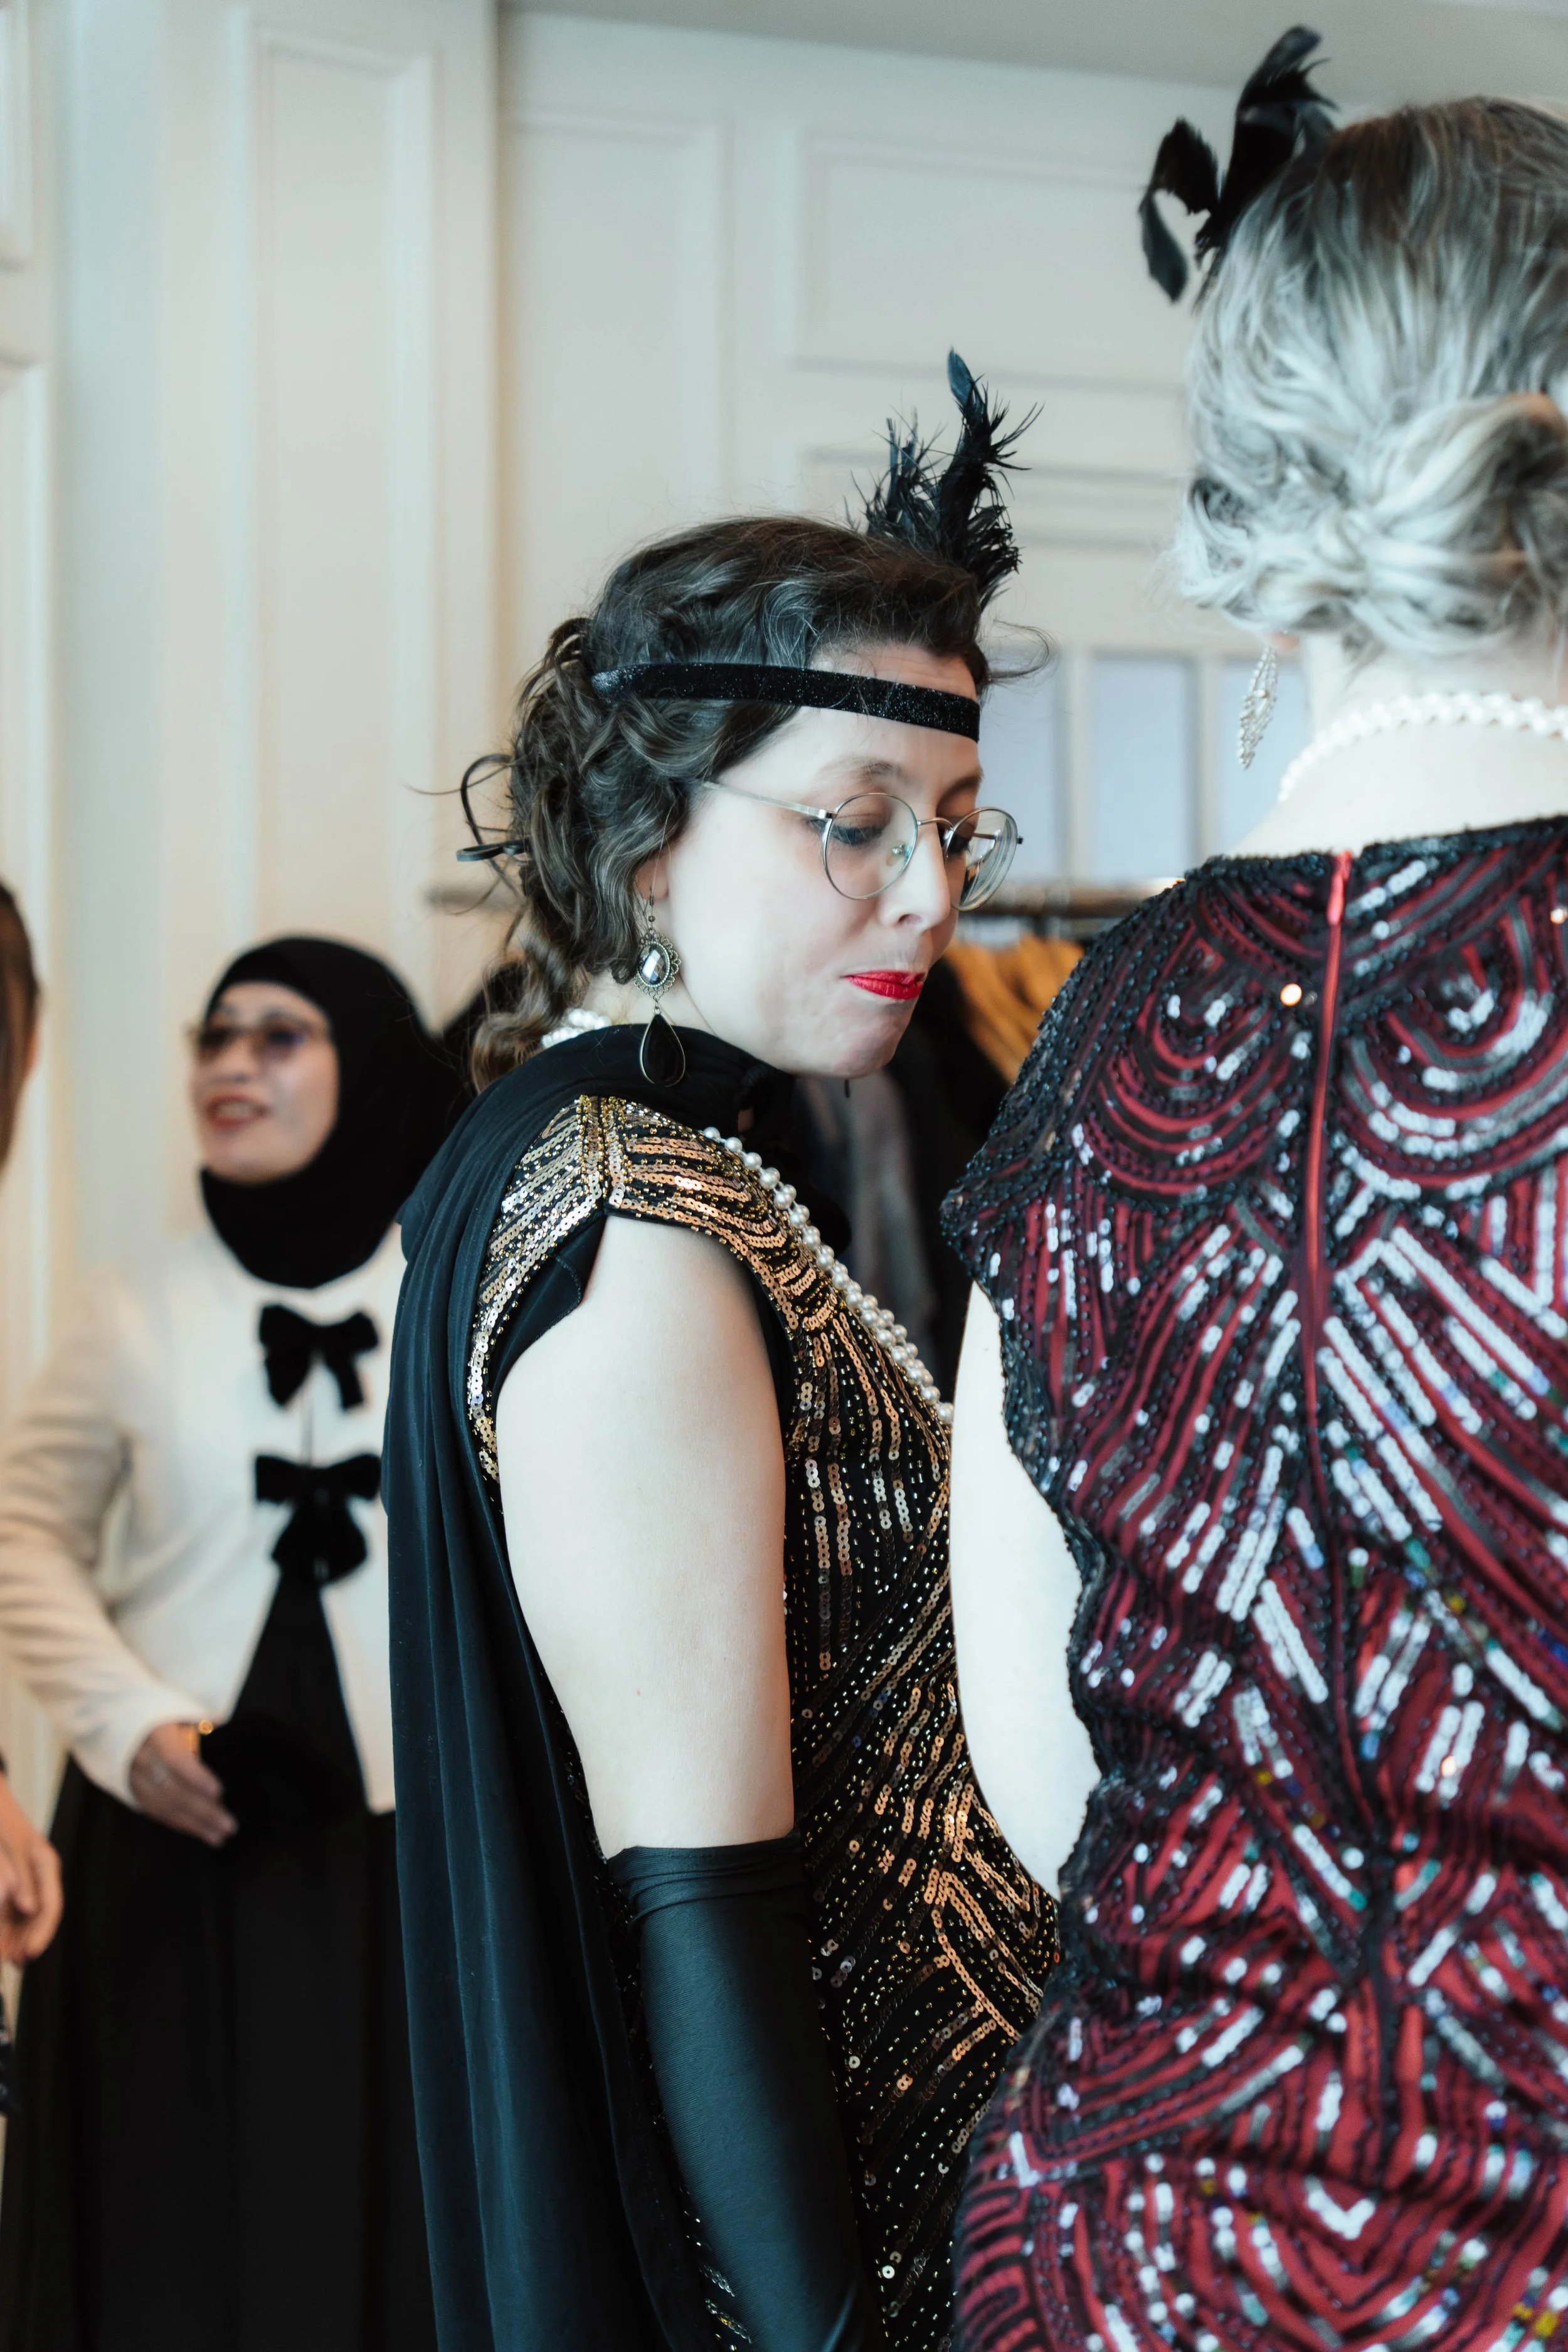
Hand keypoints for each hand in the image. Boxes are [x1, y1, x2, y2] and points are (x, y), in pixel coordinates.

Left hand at [0, 1773, 61, 1961]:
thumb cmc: (1, 1823)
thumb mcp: (8, 1850)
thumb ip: (19, 1879)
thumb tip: (29, 1908)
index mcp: (45, 1863)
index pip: (51, 1905)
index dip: (42, 1933)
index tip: (29, 1954)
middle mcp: (42, 1873)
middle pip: (43, 1914)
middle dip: (30, 1940)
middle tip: (15, 1963)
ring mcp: (32, 1876)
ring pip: (31, 1914)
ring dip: (19, 1937)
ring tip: (6, 1958)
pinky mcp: (20, 1879)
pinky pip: (19, 1908)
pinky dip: (11, 1926)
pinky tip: (3, 1942)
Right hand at [129, 1722, 236, 1846]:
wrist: (122, 1720)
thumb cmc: (164, 1713)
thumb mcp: (182, 1711)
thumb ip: (203, 1726)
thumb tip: (230, 1738)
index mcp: (156, 1734)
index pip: (175, 1760)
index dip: (196, 1777)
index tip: (219, 1792)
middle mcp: (141, 1758)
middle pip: (172, 1790)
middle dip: (202, 1810)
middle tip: (229, 1825)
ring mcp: (134, 1777)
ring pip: (164, 1806)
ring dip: (193, 1824)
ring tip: (219, 1836)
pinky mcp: (133, 1791)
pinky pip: (156, 1812)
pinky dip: (179, 1823)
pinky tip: (199, 1832)